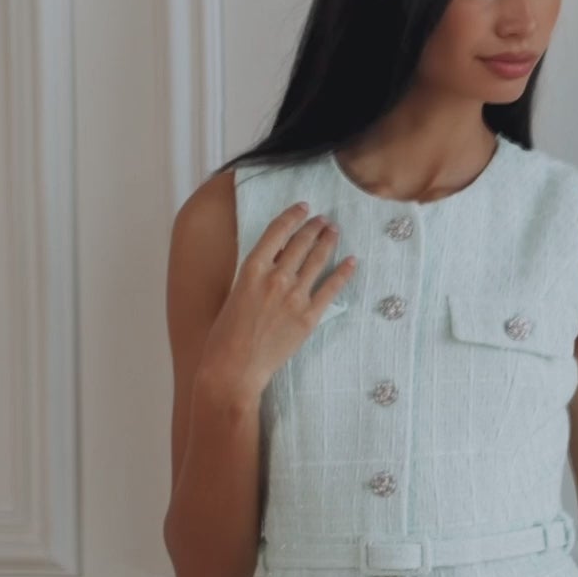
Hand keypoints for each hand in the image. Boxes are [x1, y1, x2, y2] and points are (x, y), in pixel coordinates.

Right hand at [197, 201, 356, 400]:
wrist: (233, 369)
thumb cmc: (226, 335)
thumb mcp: (236, 294)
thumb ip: (257, 274)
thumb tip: (278, 257)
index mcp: (252, 269)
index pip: (277, 231)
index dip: (293, 216)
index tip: (303, 207)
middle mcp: (275, 277)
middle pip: (301, 243)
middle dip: (314, 227)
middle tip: (324, 220)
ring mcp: (294, 297)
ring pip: (317, 260)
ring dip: (328, 242)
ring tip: (334, 232)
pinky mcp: (308, 317)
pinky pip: (331, 288)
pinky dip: (343, 272)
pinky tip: (352, 261)